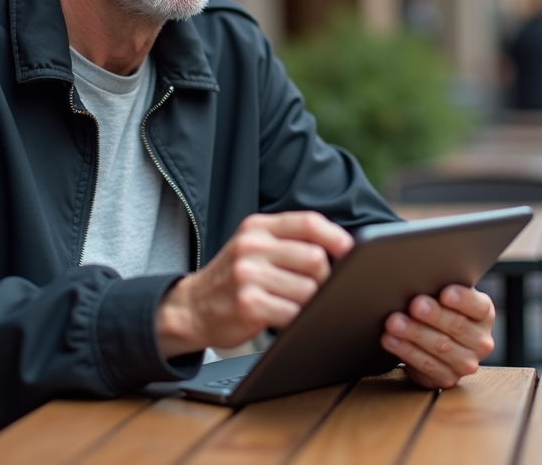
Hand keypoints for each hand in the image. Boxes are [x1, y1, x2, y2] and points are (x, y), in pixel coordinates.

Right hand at [155, 211, 353, 358]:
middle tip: (317, 289)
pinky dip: (299, 320)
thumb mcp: (253, 246)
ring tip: (297, 304)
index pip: (308, 222)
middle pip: (315, 258)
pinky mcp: (248, 304)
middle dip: (325, 278)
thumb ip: (288, 240)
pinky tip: (286, 317)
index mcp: (257, 227)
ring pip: (308, 289)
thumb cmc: (232, 278)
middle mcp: (252, 246)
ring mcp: (248, 275)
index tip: (350, 251)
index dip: (336, 237)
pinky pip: (293, 313)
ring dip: (312, 302)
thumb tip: (341, 248)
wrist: (190, 308)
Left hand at [381, 284, 494, 388]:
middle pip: (457, 326)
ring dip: (415, 333)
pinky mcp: (447, 378)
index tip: (444, 293)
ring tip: (394, 322)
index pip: (479, 307)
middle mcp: (481, 341)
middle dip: (433, 315)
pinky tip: (391, 340)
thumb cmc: (439, 310)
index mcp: (484, 315)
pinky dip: (406, 351)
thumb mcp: (445, 297)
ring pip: (441, 346)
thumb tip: (419, 277)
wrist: (433, 341)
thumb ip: (441, 290)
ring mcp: (467, 363)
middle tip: (414, 304)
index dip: (462, 300)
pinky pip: (427, 365)